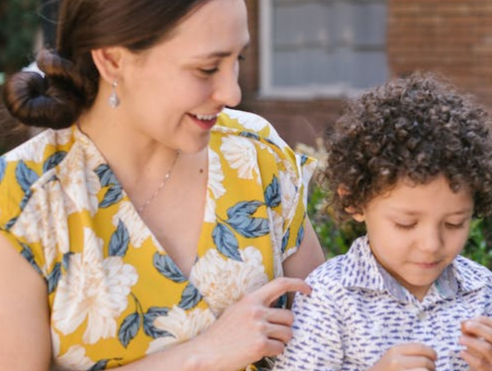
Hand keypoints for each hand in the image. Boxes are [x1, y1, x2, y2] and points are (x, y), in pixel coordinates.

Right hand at [192, 277, 310, 370]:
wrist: (206, 352)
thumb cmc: (222, 333)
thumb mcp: (237, 311)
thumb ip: (257, 306)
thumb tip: (278, 308)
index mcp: (251, 299)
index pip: (280, 284)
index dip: (298, 284)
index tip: (309, 289)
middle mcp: (256, 310)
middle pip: (289, 316)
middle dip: (285, 327)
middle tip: (272, 334)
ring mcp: (259, 327)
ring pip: (288, 333)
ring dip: (281, 340)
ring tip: (264, 343)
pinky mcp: (260, 345)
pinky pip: (280, 348)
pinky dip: (274, 352)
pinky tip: (259, 351)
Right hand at [367, 343, 436, 370]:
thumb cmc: (385, 369)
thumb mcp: (392, 357)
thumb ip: (407, 354)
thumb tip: (431, 355)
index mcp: (394, 350)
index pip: (420, 347)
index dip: (431, 352)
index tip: (434, 357)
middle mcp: (396, 360)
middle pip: (425, 361)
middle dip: (432, 366)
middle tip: (431, 369)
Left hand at [460, 316, 491, 369]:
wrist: (484, 370)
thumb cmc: (481, 354)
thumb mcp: (478, 340)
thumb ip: (472, 330)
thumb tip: (463, 322)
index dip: (482, 320)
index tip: (469, 321)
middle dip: (478, 328)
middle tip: (466, 326)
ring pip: (486, 348)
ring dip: (470, 341)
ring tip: (460, 339)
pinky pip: (480, 363)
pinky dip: (469, 356)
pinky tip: (462, 352)